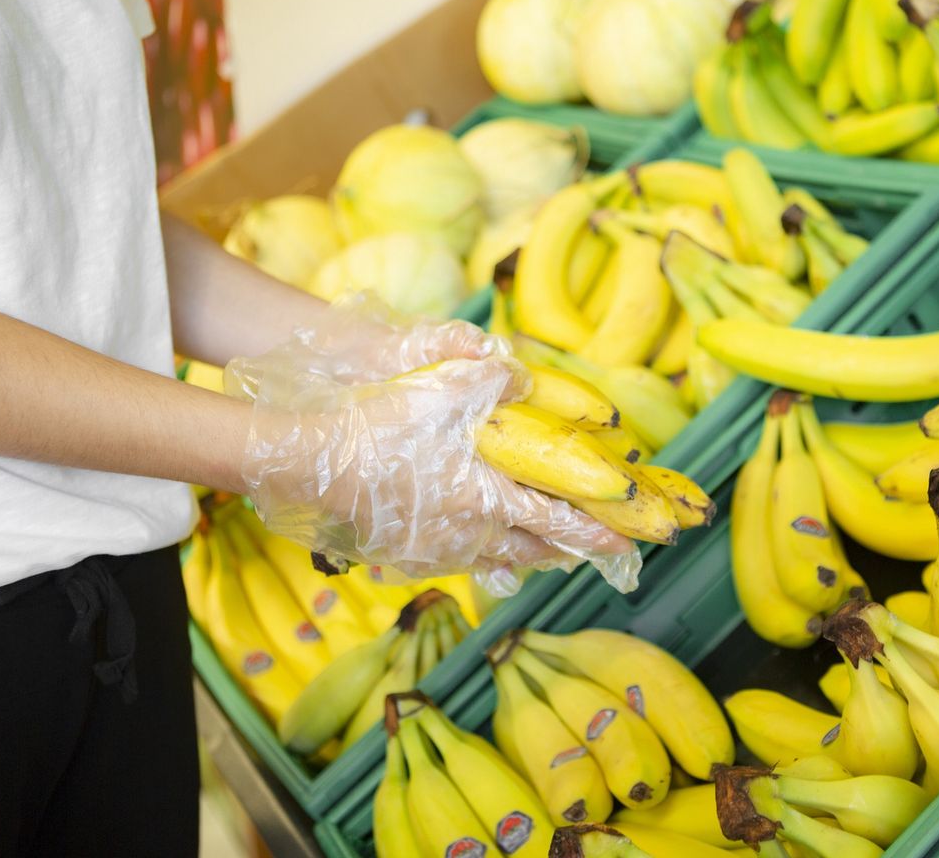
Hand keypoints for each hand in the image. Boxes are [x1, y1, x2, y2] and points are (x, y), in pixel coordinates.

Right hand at [228, 296, 638, 589]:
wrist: (312, 462)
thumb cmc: (382, 424)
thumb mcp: (445, 388)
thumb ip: (492, 380)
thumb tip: (523, 376)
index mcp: (486, 498)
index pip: (555, 519)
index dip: (594, 531)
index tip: (626, 542)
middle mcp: (467, 533)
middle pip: (530, 549)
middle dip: (564, 549)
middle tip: (588, 548)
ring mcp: (434, 550)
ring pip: (494, 560)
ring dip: (525, 554)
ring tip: (543, 549)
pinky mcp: (405, 556)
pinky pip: (458, 561)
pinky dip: (482, 556)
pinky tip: (481, 547)